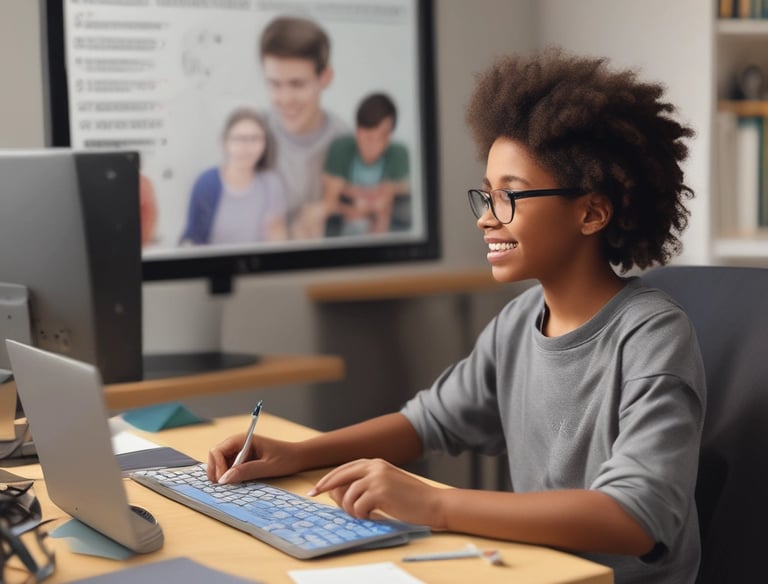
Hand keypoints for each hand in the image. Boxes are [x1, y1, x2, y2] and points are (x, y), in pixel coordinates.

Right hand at [207, 434, 303, 483]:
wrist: (299, 457)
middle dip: (216, 471)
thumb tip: (224, 479)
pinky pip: (228, 467)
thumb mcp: (267, 467)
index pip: (217, 451)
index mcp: (243, 439)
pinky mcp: (242, 459)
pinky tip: (236, 483)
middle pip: (214, 456)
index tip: (223, 482)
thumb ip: (246, 471)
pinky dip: (228, 476)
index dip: (217, 466)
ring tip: (231, 485)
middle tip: (224, 486)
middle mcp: (238, 443)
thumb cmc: (286, 458)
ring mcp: (239, 451)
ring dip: (221, 474)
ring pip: (219, 463)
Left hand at [308, 458, 443, 526]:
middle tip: (313, 495)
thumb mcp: (385, 486)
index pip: (345, 468)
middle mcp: (375, 467)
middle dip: (325, 487)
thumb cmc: (409, 499)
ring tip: (365, 515)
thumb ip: (364, 485)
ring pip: (348, 496)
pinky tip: (373, 516)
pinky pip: (358, 507)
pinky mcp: (379, 492)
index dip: (329, 478)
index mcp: (376, 463)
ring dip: (352, 510)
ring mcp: (377, 478)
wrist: (432, 503)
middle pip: (340, 476)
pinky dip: (362, 516)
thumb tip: (336, 493)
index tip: (316, 488)